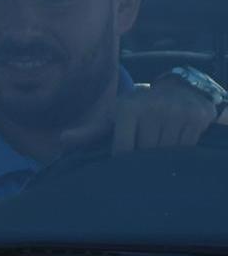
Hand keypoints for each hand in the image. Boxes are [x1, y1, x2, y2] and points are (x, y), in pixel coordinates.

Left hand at [60, 78, 216, 153]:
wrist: (179, 91)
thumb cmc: (138, 109)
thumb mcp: (113, 117)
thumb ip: (90, 132)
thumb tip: (61, 141)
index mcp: (126, 108)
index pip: (122, 150)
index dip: (124, 160)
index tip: (123, 164)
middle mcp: (150, 108)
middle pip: (145, 153)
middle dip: (143, 158)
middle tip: (143, 156)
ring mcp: (174, 113)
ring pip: (166, 152)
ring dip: (162, 157)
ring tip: (159, 149)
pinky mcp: (194, 118)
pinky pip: (186, 148)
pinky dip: (181, 151)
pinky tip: (175, 142)